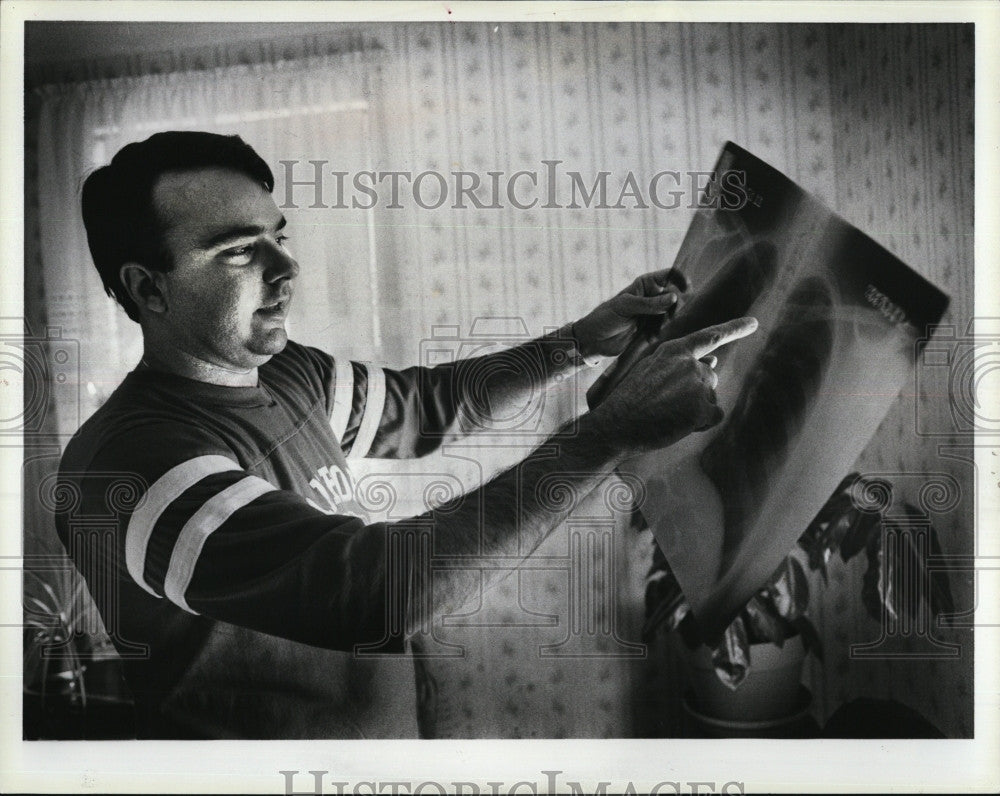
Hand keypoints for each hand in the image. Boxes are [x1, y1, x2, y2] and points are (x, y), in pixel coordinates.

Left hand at [572, 268, 688, 358]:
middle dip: (674, 308)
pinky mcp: (650, 328)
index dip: (680, 279)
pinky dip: (659, 333)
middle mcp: (651, 297)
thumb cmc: (606, 317)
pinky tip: (649, 338)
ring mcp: (651, 313)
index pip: (668, 275)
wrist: (594, 340)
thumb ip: (650, 304)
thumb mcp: (626, 307)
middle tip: (667, 318)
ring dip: (666, 323)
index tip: (686, 289)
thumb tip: (674, 298)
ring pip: (671, 314)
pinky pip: (664, 329)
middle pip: (675, 297)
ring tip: (654, 331)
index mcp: (645, 285)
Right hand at [591, 317, 757, 453]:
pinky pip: (715, 415)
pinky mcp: (701, 407)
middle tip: (665, 405)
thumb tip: (715, 361)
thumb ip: (682, 364)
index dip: (734, 329)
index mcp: (674, 350)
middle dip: (694, 391)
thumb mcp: (653, 371)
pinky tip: (680, 425)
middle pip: (709, 376)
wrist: (617, 424)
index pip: (710, 337)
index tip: (754, 323)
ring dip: (696, 408)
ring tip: (668, 414)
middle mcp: (689, 363)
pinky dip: (702, 423)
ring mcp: (697, 385)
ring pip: (710, 396)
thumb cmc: (632, 399)